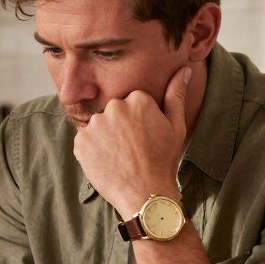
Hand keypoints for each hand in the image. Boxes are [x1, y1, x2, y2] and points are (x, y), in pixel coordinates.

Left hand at [73, 66, 190, 214]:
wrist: (144, 193)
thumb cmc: (164, 161)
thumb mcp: (176, 126)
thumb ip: (176, 94)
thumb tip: (183, 70)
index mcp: (138, 98)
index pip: (132, 102)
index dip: (138, 122)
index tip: (144, 138)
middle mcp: (114, 106)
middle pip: (113, 112)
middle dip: (120, 128)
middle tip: (132, 149)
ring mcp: (96, 124)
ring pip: (99, 127)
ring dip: (105, 139)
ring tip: (120, 157)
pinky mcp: (81, 141)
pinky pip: (85, 141)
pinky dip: (93, 151)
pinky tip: (107, 162)